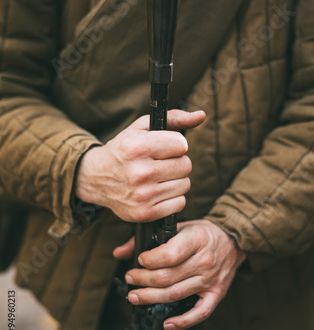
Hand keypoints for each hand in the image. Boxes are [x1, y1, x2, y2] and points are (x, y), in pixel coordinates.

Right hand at [75, 110, 204, 222]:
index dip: (175, 145)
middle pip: (186, 165)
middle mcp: (139, 172)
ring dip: (176, 180)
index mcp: (137, 147)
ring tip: (158, 176)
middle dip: (177, 162)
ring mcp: (142, 196)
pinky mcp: (144, 213)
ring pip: (185, 185)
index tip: (164, 147)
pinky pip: (180, 203)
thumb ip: (174, 118)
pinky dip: (173, 197)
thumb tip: (201, 115)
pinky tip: (157, 191)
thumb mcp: (142, 127)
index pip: (182, 145)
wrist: (96, 178)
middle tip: (161, 162)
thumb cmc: (124, 149)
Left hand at [113, 220, 245, 329]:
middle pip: (167, 277)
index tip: (139, 260)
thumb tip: (120, 251)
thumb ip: (150, 238)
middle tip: (131, 278)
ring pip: (176, 294)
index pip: (169, 255)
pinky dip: (182, 322)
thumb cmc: (202, 233)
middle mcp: (204, 261)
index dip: (149, 260)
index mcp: (196, 239)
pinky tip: (166, 323)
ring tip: (135, 296)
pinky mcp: (216, 294)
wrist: (232, 240)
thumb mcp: (179, 226)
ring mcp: (210, 280)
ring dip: (151, 298)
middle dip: (143, 280)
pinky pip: (200, 313)